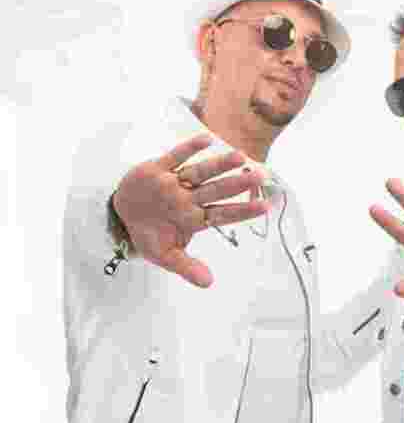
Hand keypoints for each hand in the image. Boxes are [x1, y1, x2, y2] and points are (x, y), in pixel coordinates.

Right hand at [112, 134, 269, 286]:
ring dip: (219, 164)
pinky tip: (206, 139)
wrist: (119, 216)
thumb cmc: (148, 234)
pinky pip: (175, 157)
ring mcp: (175, 182)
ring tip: (239, 156)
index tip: (264, 206)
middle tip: (259, 176)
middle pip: (217, 190)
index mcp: (194, 218)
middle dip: (237, 184)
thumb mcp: (164, 255)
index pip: (223, 214)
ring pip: (200, 172)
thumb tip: (209, 283)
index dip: (243, 210)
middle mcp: (189, 198)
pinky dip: (188, 149)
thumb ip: (186, 267)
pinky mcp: (158, 169)